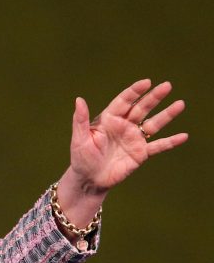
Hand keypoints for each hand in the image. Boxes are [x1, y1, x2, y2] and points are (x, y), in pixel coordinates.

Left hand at [70, 79, 186, 192]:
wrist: (90, 179)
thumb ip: (81, 120)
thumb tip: (79, 99)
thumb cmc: (81, 158)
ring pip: (153, 124)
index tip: (146, 82)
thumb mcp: (80, 138)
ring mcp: (134, 139)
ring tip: (180, 104)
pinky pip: (158, 146)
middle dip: (154, 97)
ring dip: (167, 114)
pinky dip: (170, 142)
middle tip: (167, 85)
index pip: (124, 101)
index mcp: (109, 119)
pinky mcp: (140, 153)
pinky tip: (184, 136)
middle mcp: (124, 126)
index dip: (135, 91)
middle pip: (142, 108)